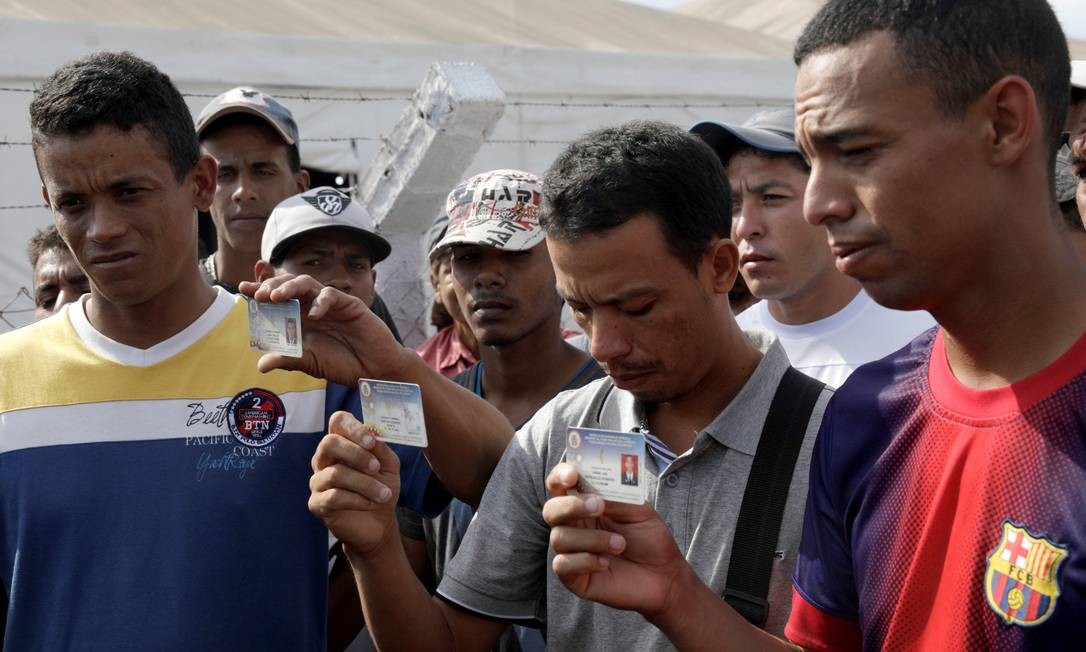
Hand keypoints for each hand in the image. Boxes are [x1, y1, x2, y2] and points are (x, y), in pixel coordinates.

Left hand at [239, 273, 408, 385]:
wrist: (373, 370)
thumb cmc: (343, 364)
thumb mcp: (311, 363)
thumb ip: (289, 360)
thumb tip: (262, 365)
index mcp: (300, 318)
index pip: (277, 300)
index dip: (260, 291)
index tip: (243, 288)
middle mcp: (312, 307)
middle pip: (289, 286)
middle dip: (272, 286)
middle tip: (260, 295)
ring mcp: (330, 304)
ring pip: (307, 284)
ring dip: (290, 287)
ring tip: (277, 297)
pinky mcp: (349, 305)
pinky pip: (331, 296)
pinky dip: (321, 302)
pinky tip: (314, 315)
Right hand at [309, 411, 400, 558]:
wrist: (379, 522)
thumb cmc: (381, 487)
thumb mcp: (389, 465)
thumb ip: (381, 449)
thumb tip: (374, 434)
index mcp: (343, 443)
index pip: (337, 421)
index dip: (353, 427)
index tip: (371, 441)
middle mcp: (325, 458)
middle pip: (328, 443)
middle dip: (356, 454)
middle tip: (376, 467)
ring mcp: (318, 480)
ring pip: (335, 473)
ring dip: (365, 484)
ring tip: (384, 494)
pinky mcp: (316, 503)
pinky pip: (333, 497)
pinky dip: (357, 500)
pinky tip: (370, 504)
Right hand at [542, 463, 690, 617]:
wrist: (664, 574)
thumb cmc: (650, 538)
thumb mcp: (639, 509)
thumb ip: (616, 496)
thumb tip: (594, 487)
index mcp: (586, 503)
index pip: (560, 485)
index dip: (560, 476)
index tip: (572, 475)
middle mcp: (574, 525)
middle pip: (551, 509)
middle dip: (572, 505)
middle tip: (598, 506)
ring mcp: (572, 551)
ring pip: (559, 537)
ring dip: (592, 539)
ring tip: (620, 544)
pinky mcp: (573, 577)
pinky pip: (562, 565)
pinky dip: (585, 561)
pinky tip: (606, 563)